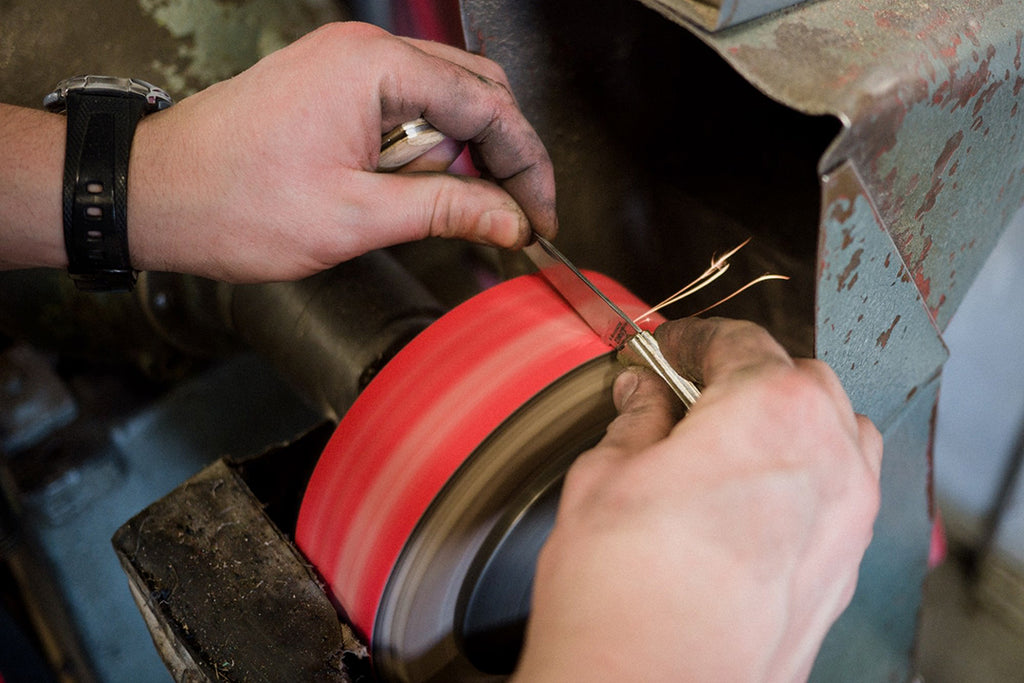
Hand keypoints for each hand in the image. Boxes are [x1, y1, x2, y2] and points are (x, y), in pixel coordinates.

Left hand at [127, 22, 555, 281]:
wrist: (155, 195)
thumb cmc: (233, 202)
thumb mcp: (354, 218)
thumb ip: (445, 211)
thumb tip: (510, 218)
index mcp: (374, 69)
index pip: (487, 106)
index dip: (525, 165)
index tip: (539, 214)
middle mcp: (365, 55)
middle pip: (474, 95)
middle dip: (495, 161)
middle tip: (505, 218)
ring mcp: (347, 69)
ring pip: (441, 108)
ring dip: (447, 163)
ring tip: (404, 209)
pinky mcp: (335, 92)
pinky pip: (404, 116)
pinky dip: (415, 158)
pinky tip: (391, 194)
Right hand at [515, 318, 881, 681]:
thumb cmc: (623, 596)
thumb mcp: (604, 478)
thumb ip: (635, 421)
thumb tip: (644, 397)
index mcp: (770, 412)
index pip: (738, 341)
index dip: (690, 339)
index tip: (663, 350)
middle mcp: (828, 459)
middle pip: (800, 379)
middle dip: (743, 373)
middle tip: (684, 392)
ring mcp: (847, 520)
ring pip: (838, 433)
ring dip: (790, 420)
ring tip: (729, 441)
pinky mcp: (841, 572)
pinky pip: (843, 496)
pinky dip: (808, 477)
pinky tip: (755, 499)